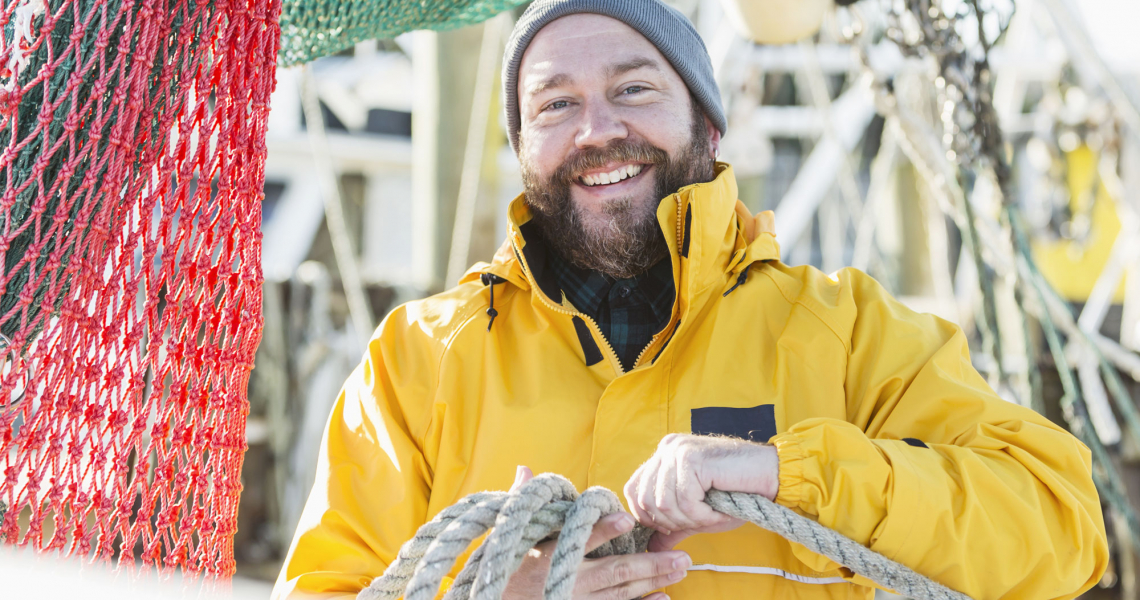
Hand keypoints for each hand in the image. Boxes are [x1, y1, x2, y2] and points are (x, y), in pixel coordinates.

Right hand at [503, 466, 689, 599]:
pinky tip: (663, 598)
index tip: (627, 519)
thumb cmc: (504, 568)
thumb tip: (526, 469)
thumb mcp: (510, 536)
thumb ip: (521, 502)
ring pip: (622, 593)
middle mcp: (569, 581)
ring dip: (654, 581)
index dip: (604, 529)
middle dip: (651, 564)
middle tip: (682, 557)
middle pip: (616, 572)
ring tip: (681, 570)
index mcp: (551, 555)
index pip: (581, 539)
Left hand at [623, 434, 778, 551]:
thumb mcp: (698, 514)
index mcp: (664, 455)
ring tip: (712, 515)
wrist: (771, 475)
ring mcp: (678, 450)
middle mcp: (667, 448)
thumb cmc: (738, 493)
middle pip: (644, 498)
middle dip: (670, 522)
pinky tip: (719, 511)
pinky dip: (703, 515)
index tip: (675, 526)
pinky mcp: (692, 458)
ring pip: (662, 503)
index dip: (648, 516)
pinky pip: (684, 501)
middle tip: (699, 521)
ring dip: (690, 519)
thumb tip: (650, 549)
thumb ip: (672, 527)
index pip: (633, 490)